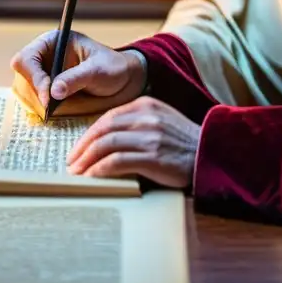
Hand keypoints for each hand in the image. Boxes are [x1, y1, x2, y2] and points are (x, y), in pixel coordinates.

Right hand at [10, 29, 146, 116]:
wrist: (124, 82)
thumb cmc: (113, 68)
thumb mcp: (98, 70)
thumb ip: (76, 78)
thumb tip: (53, 91)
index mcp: (52, 42)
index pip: (26, 58)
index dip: (34, 78)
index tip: (48, 97)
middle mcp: (43, 58)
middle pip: (22, 77)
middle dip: (35, 93)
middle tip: (52, 108)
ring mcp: (43, 75)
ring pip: (25, 92)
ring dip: (38, 103)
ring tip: (59, 109)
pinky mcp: (47, 92)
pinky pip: (34, 102)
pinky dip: (42, 110)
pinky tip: (58, 113)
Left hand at [66, 96, 200, 188]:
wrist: (211, 153)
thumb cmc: (183, 143)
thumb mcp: (160, 121)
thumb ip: (136, 123)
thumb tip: (105, 141)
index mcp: (146, 105)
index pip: (107, 117)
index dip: (88, 134)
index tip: (78, 148)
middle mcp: (146, 117)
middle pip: (102, 130)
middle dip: (82, 147)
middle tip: (71, 162)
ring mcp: (149, 136)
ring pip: (106, 144)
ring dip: (87, 160)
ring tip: (77, 172)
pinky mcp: (152, 156)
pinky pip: (116, 161)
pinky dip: (100, 170)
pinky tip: (92, 177)